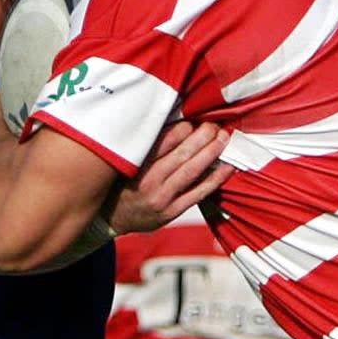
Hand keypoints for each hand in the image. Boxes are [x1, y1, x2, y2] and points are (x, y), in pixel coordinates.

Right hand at [106, 122, 232, 233]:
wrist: (110, 218)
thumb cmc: (120, 182)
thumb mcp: (124, 160)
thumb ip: (146, 144)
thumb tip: (176, 121)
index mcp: (134, 164)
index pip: (161, 141)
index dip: (182, 129)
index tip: (193, 121)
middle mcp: (147, 180)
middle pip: (181, 155)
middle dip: (202, 137)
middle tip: (214, 125)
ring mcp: (161, 198)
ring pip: (191, 172)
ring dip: (211, 153)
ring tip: (223, 139)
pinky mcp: (171, 212)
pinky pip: (198, 193)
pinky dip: (215, 179)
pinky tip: (227, 167)